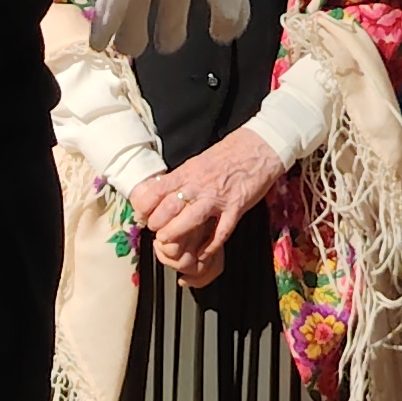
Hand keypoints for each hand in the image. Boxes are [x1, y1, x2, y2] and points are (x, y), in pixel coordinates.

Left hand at [133, 126, 281, 290]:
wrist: (259, 147)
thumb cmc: (229, 153)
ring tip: (168, 243)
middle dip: (158, 223)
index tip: (141, 216)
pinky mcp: (237, 207)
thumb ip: (182, 178)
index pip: (158, 189)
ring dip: (177, 233)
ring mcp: (219, 197)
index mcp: (188, 171)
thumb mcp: (198, 161)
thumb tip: (162, 191)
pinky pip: (222, 230)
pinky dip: (211, 245)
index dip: (145, 206)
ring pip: (191, 218)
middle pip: (171, 206)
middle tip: (155, 232)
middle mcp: (200, 184)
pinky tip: (202, 253)